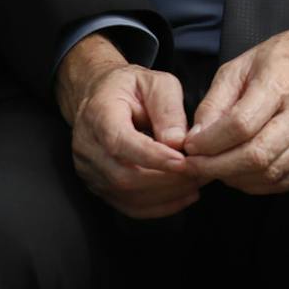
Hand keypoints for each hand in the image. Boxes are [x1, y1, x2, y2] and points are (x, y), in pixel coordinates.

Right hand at [54, 32, 203, 218]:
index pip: (121, 144)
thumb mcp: (157, 83)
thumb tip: (179, 142)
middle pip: (124, 176)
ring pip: (126, 195)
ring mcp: (90, 171)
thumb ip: (168, 109)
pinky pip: (127, 205)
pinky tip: (184, 196)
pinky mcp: (99, 185)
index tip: (184, 161)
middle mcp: (87, 147)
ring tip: (198, 181)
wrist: (101, 96)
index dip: (153, 157)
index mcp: (99, 115)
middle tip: (201, 171)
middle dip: (167, 179)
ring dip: (167, 194)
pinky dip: (158, 206)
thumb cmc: (132, 87)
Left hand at [181, 10, 288, 194]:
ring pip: (269, 174)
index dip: (208, 143)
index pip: (239, 125)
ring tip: (217, 168)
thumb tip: (195, 138)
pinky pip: (286, 180)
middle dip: (216, 168)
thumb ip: (215, 101)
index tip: (189, 147)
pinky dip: (258, 183)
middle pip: (255, 156)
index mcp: (280, 82)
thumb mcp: (243, 64)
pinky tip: (243, 172)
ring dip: (235, 178)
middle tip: (194, 166)